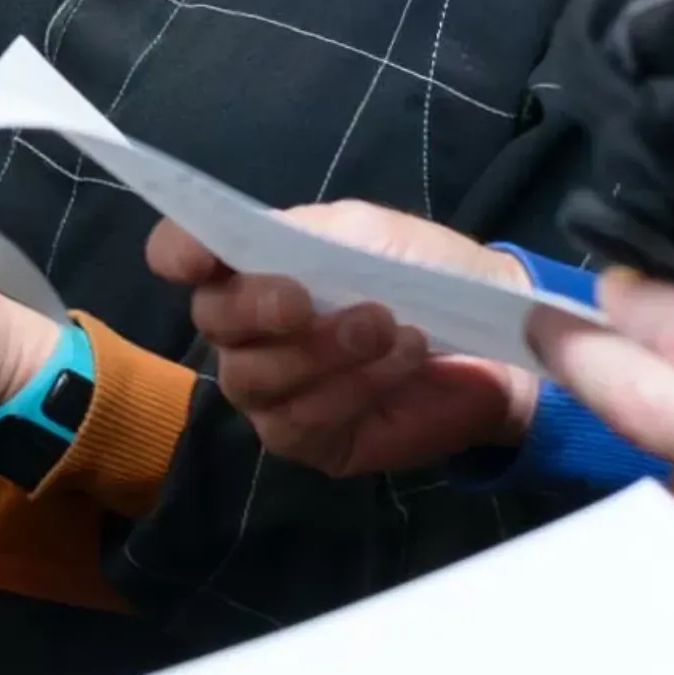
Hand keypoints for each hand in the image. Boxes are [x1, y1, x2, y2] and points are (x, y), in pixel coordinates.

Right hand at [150, 203, 538, 477]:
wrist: (496, 342)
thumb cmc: (424, 274)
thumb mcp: (369, 235)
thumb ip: (307, 236)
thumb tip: (259, 247)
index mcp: (250, 265)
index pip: (181, 254)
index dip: (177, 252)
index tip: (197, 260)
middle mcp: (245, 330)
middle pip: (213, 322)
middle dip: (258, 309)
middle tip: (307, 300)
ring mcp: (270, 390)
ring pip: (254, 378)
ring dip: (321, 351)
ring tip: (386, 326)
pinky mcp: (306, 439)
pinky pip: (300, 420)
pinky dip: (352, 388)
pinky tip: (400, 360)